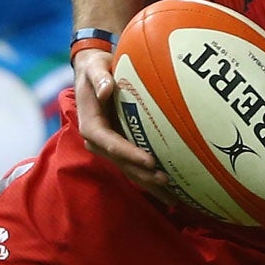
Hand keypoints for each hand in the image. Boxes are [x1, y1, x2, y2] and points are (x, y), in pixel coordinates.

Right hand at [71, 49, 173, 199]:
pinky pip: (135, 165)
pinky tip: (170, 189)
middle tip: (166, 181)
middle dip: (143, 174)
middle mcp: (99, 141)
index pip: (111, 144)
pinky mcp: (120, 146)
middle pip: (123, 162)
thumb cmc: (94, 68)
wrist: (92, 73)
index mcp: (91, 126)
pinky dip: (150, 177)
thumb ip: (99, 77)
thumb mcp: (93, 68)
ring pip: (130, 169)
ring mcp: (110, 146)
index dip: (129, 154)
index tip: (149, 161)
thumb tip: (105, 90)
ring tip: (173, 197)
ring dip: (149, 183)